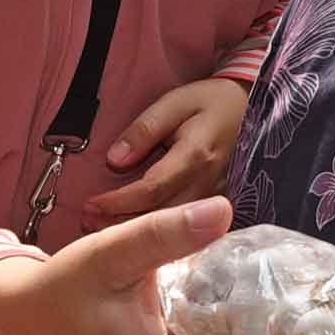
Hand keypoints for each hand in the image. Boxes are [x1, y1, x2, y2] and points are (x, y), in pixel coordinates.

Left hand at [87, 77, 246, 222]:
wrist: (247, 108)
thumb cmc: (208, 102)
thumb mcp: (173, 103)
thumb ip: (144, 130)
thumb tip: (114, 161)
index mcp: (196, 155)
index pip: (152, 189)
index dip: (119, 201)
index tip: (90, 205)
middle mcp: (209, 183)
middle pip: (162, 215)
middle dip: (122, 224)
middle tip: (87, 224)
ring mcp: (217, 197)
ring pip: (174, 225)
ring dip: (137, 231)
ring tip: (102, 229)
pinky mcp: (219, 205)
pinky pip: (188, 225)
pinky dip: (159, 231)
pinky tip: (134, 231)